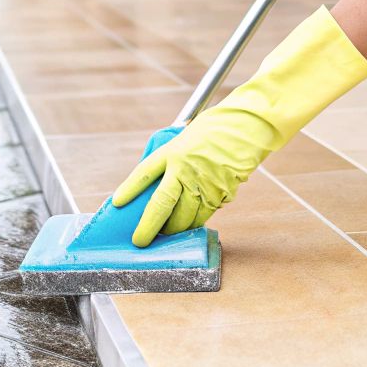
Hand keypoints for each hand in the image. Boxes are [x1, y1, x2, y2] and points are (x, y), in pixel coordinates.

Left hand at [110, 6, 366, 246]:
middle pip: (162, 205)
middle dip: (150, 227)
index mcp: (173, 151)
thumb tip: (160, 179)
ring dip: (174, 229)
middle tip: (141, 240)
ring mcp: (205, 183)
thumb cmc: (217, 127)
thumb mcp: (187, 136)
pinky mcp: (222, 193)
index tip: (117, 204)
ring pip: (185, 217)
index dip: (129, 190)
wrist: (250, 126)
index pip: (144, 174)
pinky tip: (189, 225)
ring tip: (166, 234)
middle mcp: (185, 169)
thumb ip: (173, 156)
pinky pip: (204, 214)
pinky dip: (195, 222)